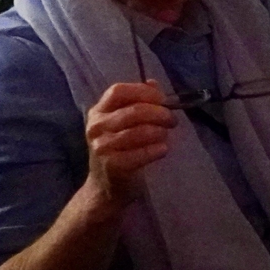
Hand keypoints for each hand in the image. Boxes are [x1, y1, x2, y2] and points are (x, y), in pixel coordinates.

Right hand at [82, 82, 176, 210]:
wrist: (105, 186)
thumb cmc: (120, 149)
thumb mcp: (123, 123)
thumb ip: (138, 102)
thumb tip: (153, 82)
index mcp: (98, 111)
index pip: (119, 91)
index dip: (144, 92)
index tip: (163, 100)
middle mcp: (96, 127)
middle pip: (134, 111)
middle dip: (160, 114)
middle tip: (172, 121)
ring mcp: (102, 147)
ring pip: (140, 132)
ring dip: (160, 132)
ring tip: (165, 136)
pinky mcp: (112, 165)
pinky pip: (141, 153)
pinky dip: (157, 150)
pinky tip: (163, 149)